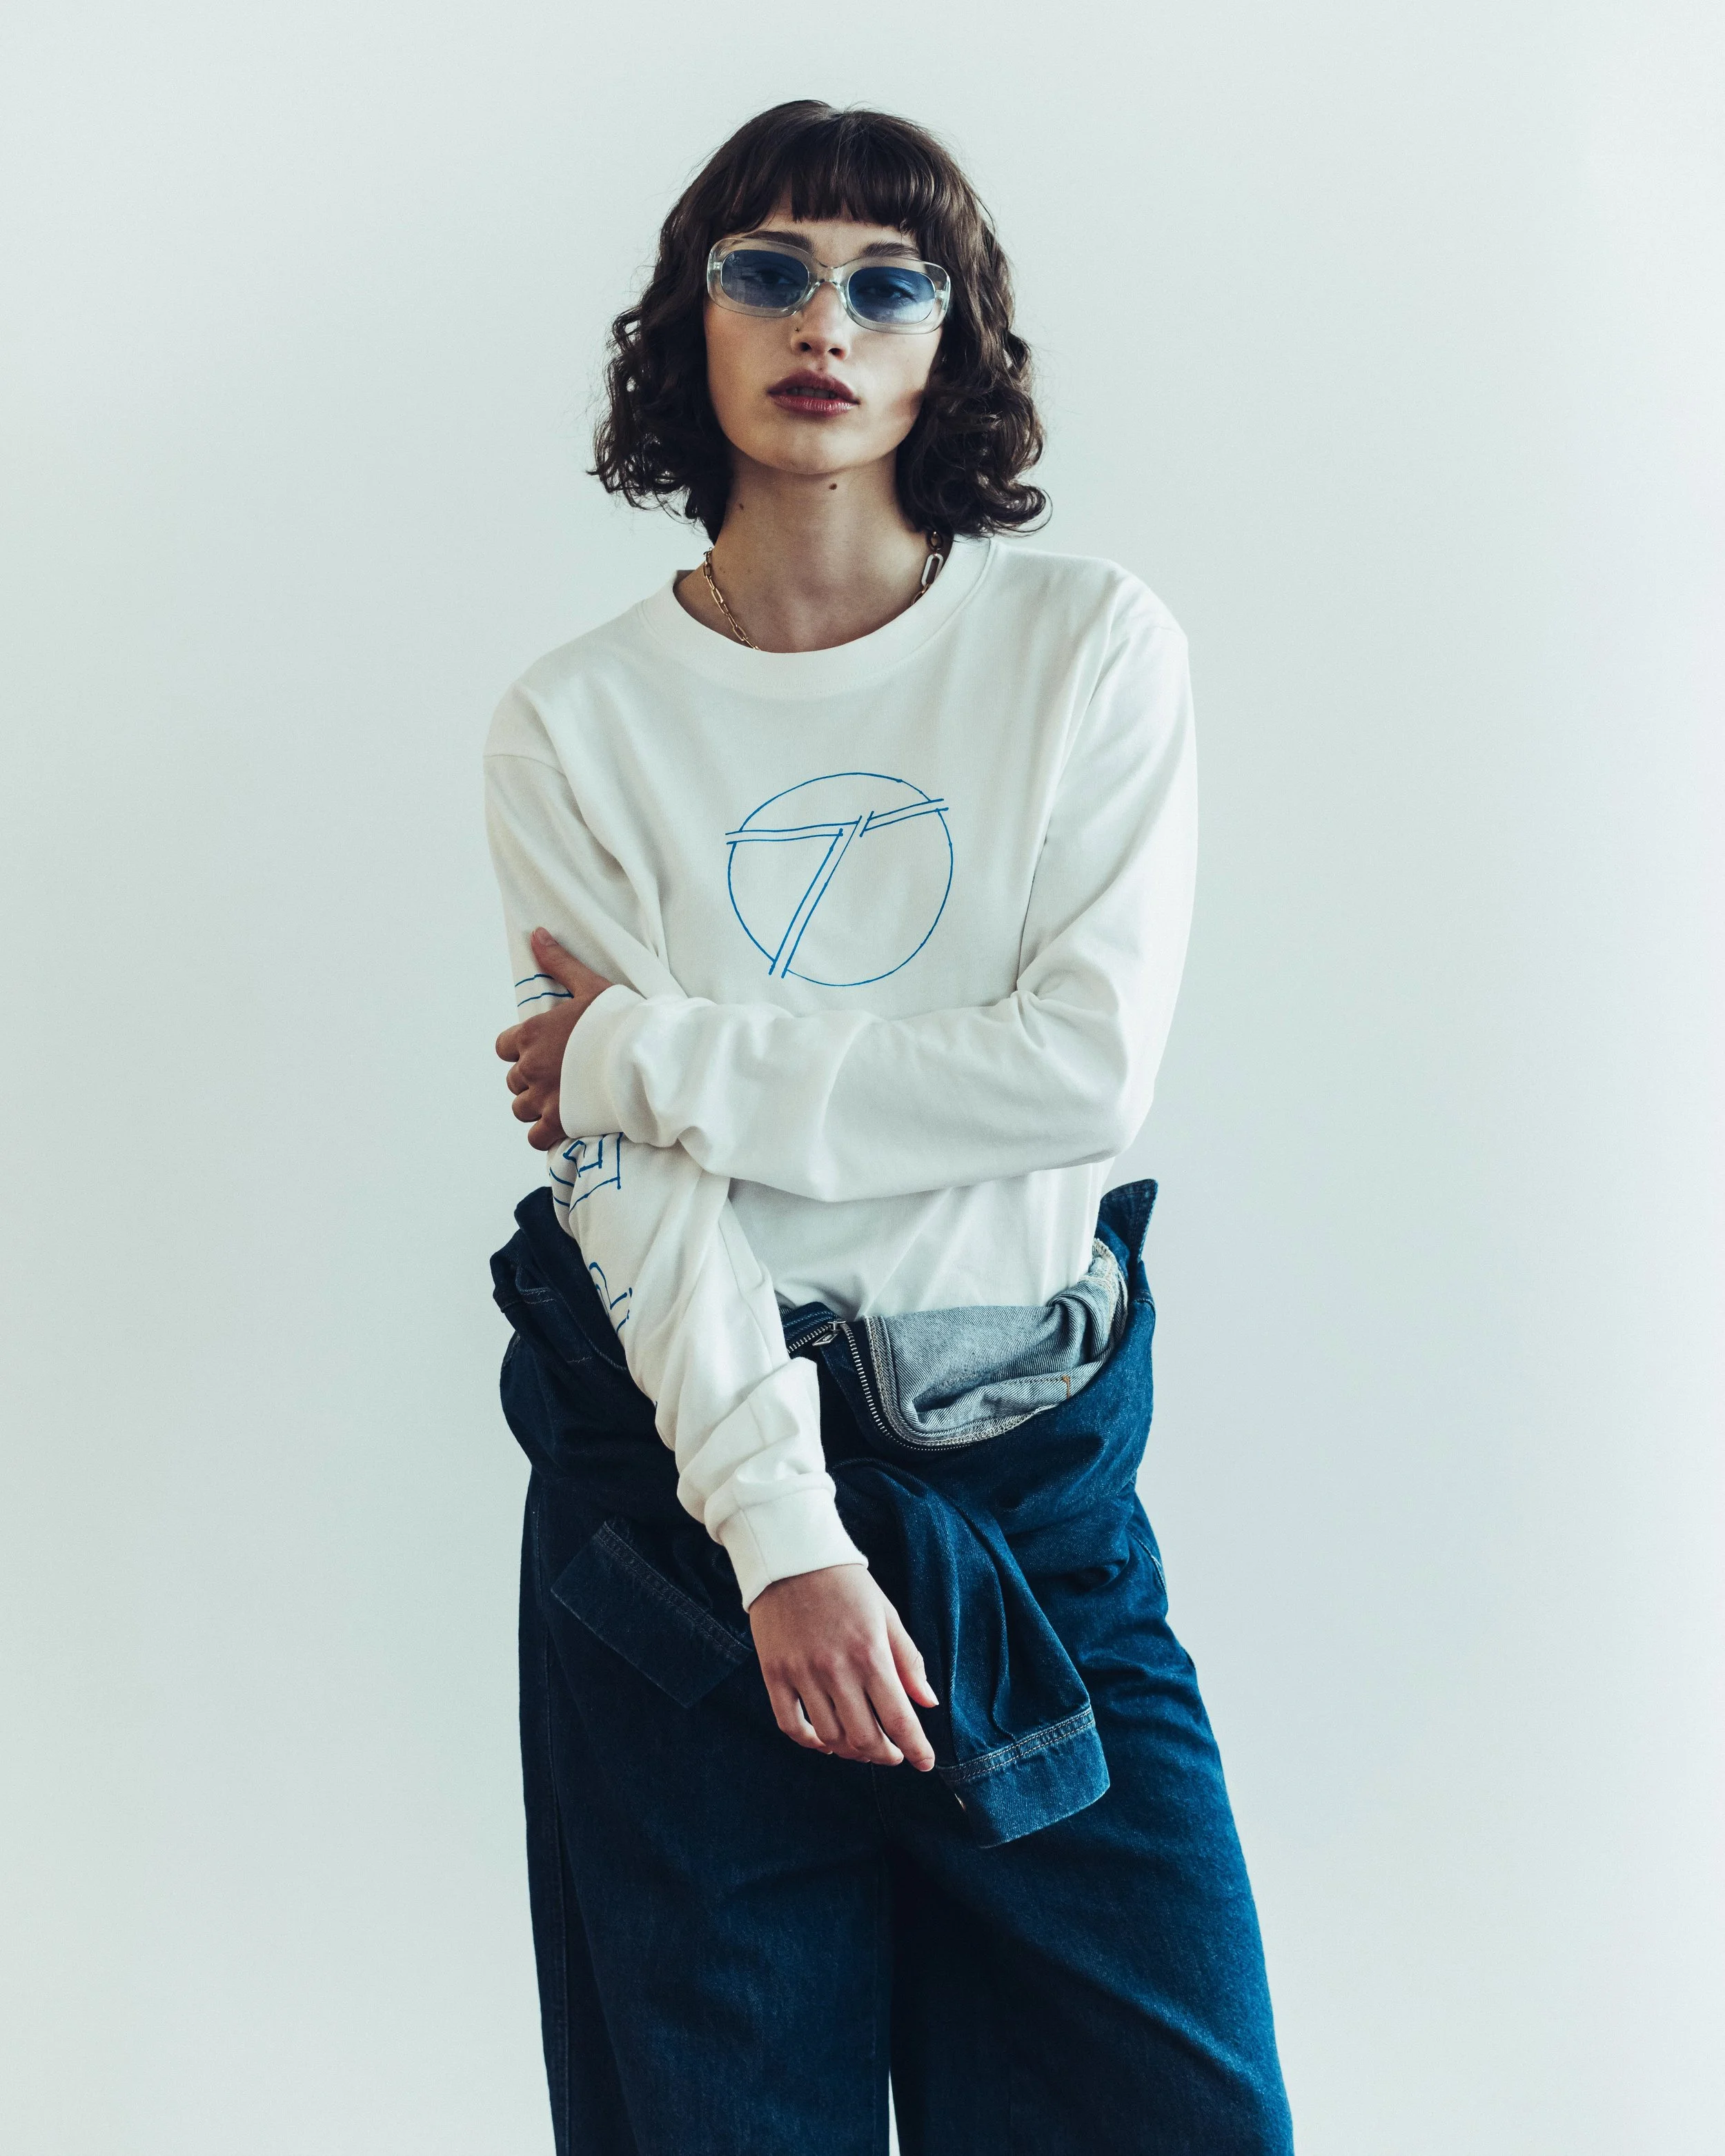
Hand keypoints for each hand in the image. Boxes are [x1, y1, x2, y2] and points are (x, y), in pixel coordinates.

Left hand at [494, 927, 613, 1150]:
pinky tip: (563, 1126)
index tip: (544, 1053)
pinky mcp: (559, 1123)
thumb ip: (559, 962)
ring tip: (563, 1102)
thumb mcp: (590, 985)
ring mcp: (542, 1096)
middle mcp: (530, 1065)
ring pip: (521, 1108)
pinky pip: (535, 1137)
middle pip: (513, 1080)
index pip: (504, 1047)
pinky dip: (545, 1135)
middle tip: (561, 1078)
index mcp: (532, 1032)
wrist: (644, 1056)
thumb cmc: (621, 1018)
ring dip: (536, 1107)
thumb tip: (535, 933)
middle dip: (531, 1080)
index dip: (522, 1051)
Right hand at [749, 1564, 939, 1769]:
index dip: (916, 1748)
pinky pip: (791, 1725)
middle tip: (893, 1754)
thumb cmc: (847, 1585)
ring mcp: (801, 1673)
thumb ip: (909, 1661)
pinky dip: (811, 1742)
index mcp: (870, 1653)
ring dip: (851, 1750)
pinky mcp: (775, 1674)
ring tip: (862, 1745)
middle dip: (885, 1755)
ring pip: (830, 1736)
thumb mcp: (887, 1615)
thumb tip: (928, 1703)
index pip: (899, 1719)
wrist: (792, 1556)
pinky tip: (825, 1740)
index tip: (925, 1763)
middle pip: (865, 1737)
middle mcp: (836, 1669)